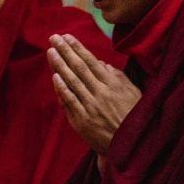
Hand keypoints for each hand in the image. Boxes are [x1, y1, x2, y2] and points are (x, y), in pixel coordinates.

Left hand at [48, 33, 140, 154]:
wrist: (131, 146)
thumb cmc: (133, 116)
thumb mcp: (132, 92)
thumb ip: (117, 76)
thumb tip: (101, 63)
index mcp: (113, 84)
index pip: (91, 61)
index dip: (77, 48)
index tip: (67, 37)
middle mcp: (101, 93)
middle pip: (79, 68)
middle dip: (65, 51)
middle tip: (53, 37)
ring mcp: (90, 107)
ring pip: (72, 82)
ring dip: (60, 65)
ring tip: (50, 52)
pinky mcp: (82, 121)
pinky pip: (70, 101)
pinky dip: (61, 88)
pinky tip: (54, 76)